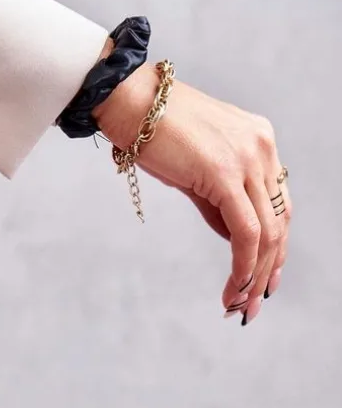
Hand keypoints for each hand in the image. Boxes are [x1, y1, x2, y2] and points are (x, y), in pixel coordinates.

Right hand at [92, 50, 290, 325]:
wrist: (128, 101)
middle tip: (250, 306)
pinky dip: (243, 265)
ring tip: (238, 305)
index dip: (275, 249)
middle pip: (279, 222)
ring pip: (267, 232)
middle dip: (267, 271)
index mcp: (259, 142)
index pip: (279, 205)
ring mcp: (248, 157)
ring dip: (254, 276)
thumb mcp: (194, 170)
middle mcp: (262, 147)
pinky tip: (233, 286)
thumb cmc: (152, 131)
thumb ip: (218, 201)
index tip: (263, 282)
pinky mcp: (226, 172)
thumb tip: (233, 236)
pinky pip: (246, 231)